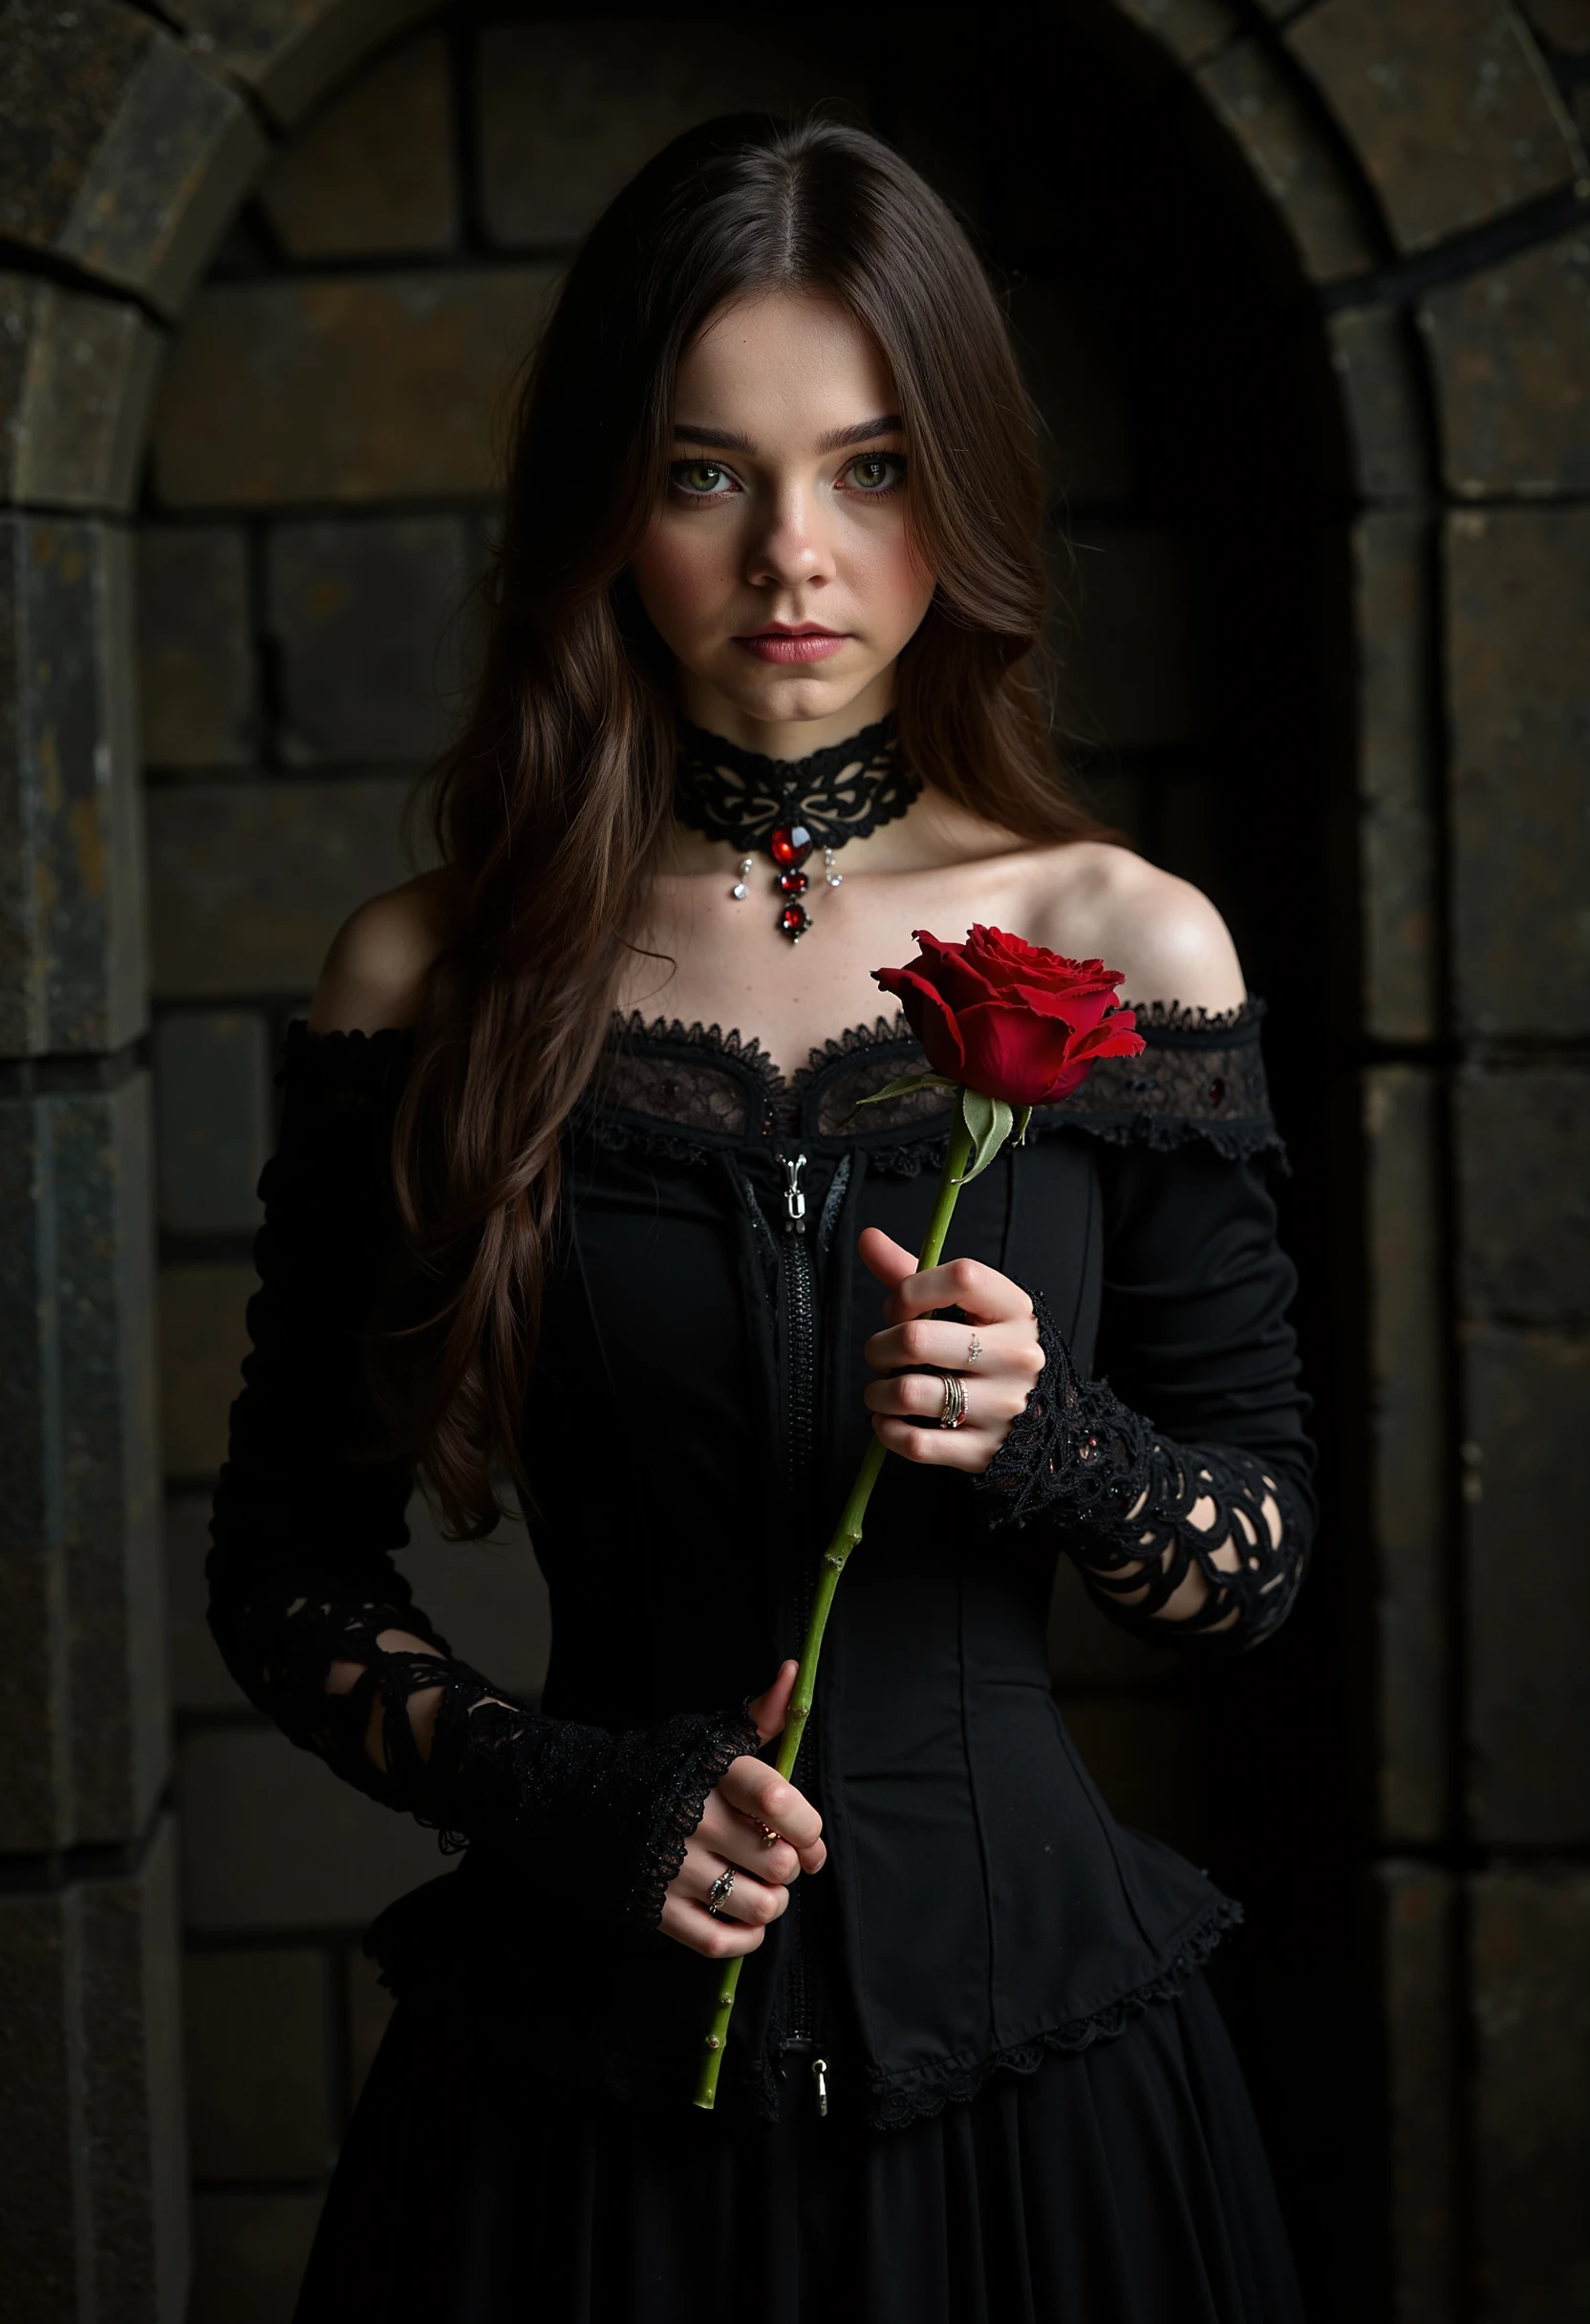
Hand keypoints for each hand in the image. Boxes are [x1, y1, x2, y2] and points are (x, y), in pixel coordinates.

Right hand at [659, 1660, 825, 1958]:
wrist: (582, 1798)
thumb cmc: (663, 1768)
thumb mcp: (711, 1736)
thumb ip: (763, 1715)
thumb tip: (796, 1672)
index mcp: (715, 1774)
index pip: (778, 1800)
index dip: (807, 1826)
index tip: (805, 1834)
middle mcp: (695, 1821)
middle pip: (778, 1862)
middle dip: (789, 1865)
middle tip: (775, 1858)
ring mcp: (673, 1868)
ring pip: (757, 1906)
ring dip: (772, 1903)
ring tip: (762, 1887)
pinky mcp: (656, 1908)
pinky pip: (719, 1941)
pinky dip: (747, 1937)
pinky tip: (746, 1920)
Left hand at [858, 1228, 1044, 1473]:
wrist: (1041, 1423)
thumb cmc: (987, 1352)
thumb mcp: (965, 1309)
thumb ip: (912, 1275)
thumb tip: (867, 1238)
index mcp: (1014, 1311)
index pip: (961, 1277)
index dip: (910, 1289)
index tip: (898, 1308)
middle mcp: (1015, 1356)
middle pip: (918, 1339)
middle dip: (878, 1346)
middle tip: (880, 1353)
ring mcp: (1002, 1407)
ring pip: (909, 1393)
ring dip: (877, 1391)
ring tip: (881, 1389)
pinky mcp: (983, 1451)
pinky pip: (915, 1443)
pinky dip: (887, 1430)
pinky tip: (889, 1420)